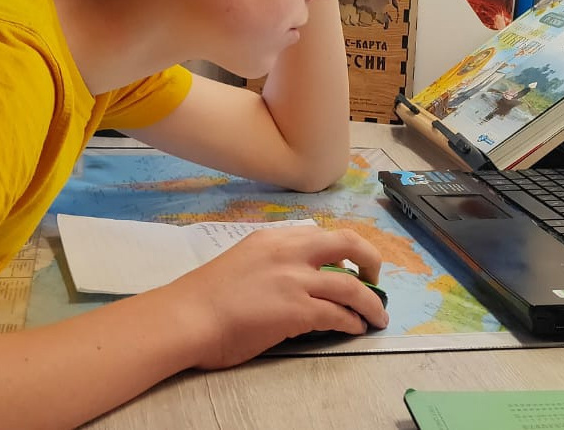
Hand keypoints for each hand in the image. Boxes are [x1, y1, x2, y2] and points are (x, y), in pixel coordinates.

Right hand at [165, 225, 387, 369]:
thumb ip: (272, 263)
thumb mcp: (243, 261)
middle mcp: (289, 251)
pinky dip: (353, 321)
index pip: (320, 235)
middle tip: (375, 278)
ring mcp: (295, 279)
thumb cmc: (204, 298)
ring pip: (350, 285)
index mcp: (274, 238)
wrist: (185, 317)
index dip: (343, 249)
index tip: (352, 262)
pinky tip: (356, 329)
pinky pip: (338, 314)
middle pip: (347, 243)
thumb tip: (297, 280)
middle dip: (370, 259)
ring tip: (378, 315)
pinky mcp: (297, 309)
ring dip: (370, 302)